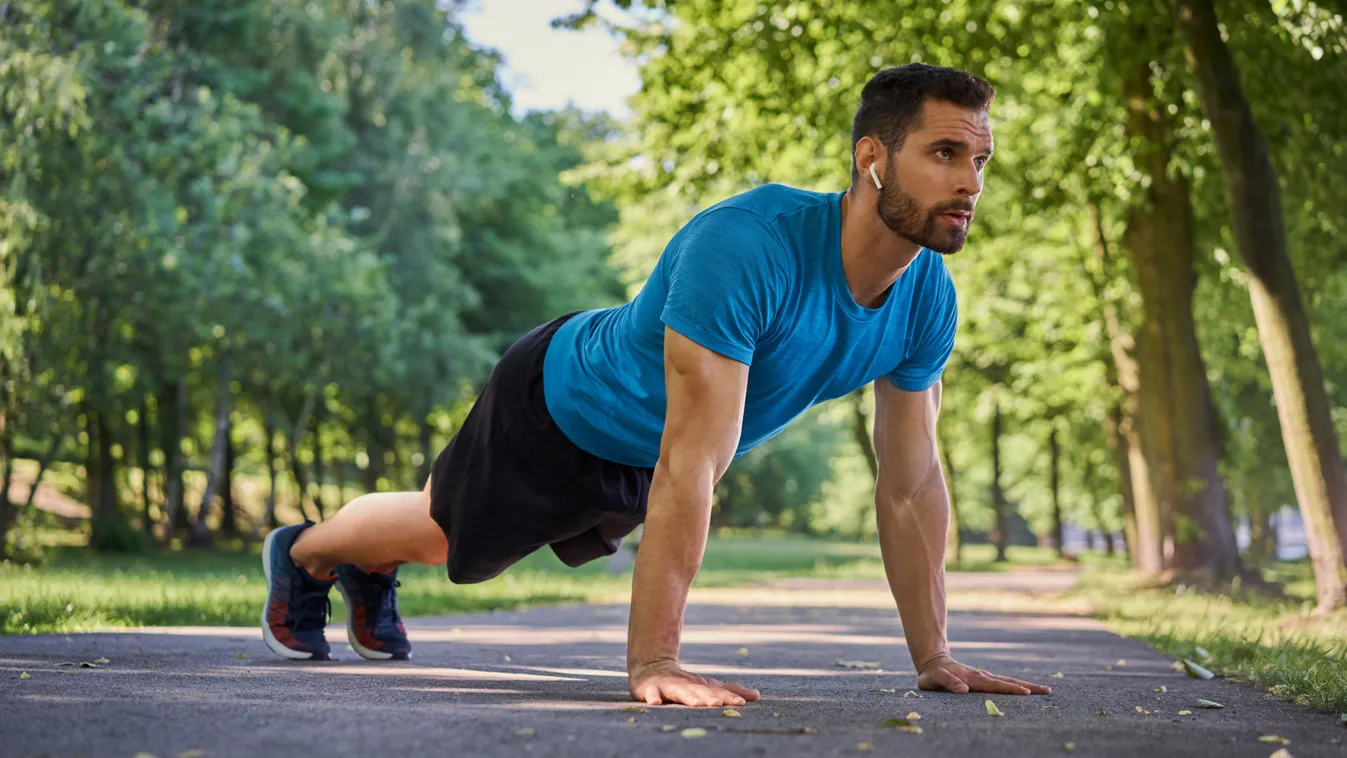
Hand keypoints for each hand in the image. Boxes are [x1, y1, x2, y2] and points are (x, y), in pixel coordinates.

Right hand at [629, 660, 760, 706]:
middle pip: (699, 691)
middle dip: (708, 697)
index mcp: (701, 685)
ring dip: (687, 697)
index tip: (741, 702)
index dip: (728, 696)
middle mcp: (687, 685)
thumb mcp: (708, 685)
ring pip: (679, 692)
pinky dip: (652, 697)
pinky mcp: (650, 688)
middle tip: (718, 703)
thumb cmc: (685, 682)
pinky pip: (650, 693)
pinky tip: (655, 703)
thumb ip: (730, 691)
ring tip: (696, 703)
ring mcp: (668, 686)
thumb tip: (756, 695)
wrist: (653, 666)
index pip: (717, 691)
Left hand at [917, 654, 1051, 694]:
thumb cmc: (933, 675)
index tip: (1026, 692)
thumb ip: (947, 683)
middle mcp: (983, 677)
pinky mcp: (985, 679)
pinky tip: (1028, 690)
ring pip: (1009, 681)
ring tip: (1045, 690)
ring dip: (1026, 685)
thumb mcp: (935, 679)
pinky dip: (1018, 686)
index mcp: (973, 679)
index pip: (995, 686)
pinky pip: (1004, 683)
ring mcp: (985, 677)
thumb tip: (964, 689)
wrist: (934, 661)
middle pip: (1008, 682)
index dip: (1010, 689)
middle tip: (1047, 691)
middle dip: (1028, 687)